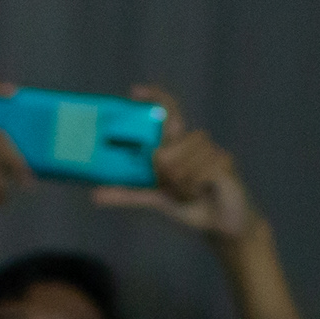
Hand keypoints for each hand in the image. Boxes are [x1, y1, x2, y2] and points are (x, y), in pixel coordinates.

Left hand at [90, 87, 259, 241]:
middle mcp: (194, 142)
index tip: (134, 91)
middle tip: (177, 189)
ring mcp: (211, 150)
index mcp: (178, 144)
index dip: (154, 96)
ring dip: (181, 186)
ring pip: (180, 164)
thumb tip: (94, 196)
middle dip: (165, 178)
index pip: (169, 110)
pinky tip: (204, 192)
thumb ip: (128, 195)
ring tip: (192, 193)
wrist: (223, 227)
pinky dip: (194, 189)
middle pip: (165, 151)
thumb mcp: (155, 200)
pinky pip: (197, 173)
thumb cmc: (192, 208)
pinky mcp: (224, 161)